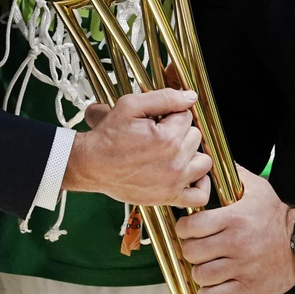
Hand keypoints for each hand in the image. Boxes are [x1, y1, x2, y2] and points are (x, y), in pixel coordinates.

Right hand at [63, 90, 211, 208]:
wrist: (91, 165)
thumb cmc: (108, 137)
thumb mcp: (130, 106)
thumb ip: (164, 98)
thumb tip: (190, 96)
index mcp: (168, 137)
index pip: (187, 116)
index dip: (171, 114)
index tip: (157, 120)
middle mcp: (175, 161)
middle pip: (195, 137)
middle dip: (179, 132)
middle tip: (158, 134)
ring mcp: (174, 181)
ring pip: (203, 161)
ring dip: (191, 154)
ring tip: (173, 151)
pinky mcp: (169, 197)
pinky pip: (199, 196)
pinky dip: (201, 186)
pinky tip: (191, 175)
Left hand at [176, 167, 294, 293]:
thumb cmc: (276, 217)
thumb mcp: (258, 189)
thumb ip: (234, 174)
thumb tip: (213, 159)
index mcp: (234, 218)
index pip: (191, 226)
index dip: (184, 229)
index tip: (189, 230)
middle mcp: (236, 243)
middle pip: (192, 252)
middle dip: (191, 250)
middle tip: (198, 248)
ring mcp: (242, 267)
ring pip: (201, 275)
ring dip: (199, 272)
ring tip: (206, 266)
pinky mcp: (248, 287)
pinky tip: (212, 285)